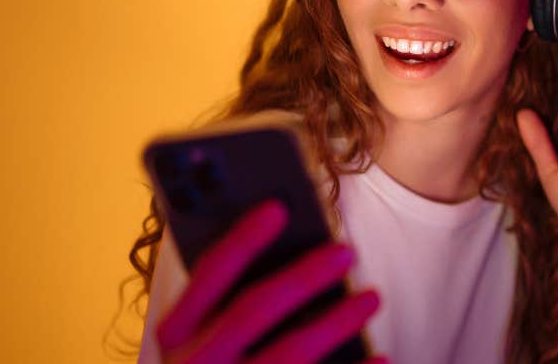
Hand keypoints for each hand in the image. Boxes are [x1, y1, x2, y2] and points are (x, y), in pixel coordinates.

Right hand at [155, 201, 386, 363]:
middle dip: (304, 276)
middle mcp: (196, 362)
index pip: (210, 273)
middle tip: (347, 251)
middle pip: (255, 309)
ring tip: (371, 298)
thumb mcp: (198, 337)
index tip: (277, 208)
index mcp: (176, 331)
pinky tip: (380, 357)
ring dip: (336, 322)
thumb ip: (226, 298)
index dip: (242, 238)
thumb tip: (287, 242)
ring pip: (290, 353)